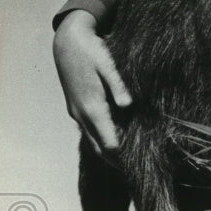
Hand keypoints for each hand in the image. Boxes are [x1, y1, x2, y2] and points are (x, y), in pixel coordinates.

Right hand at [53, 9, 131, 165]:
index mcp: (92, 108)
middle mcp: (82, 115)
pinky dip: (103, 138)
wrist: (67, 41)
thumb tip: (128, 106)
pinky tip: (118, 136)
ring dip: (109, 151)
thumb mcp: (107, 66)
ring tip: (130, 157)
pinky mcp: (76, 108)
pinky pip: (90, 131)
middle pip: (100, 149)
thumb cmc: (91, 51)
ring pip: (93, 141)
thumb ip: (118, 86)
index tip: (143, 163)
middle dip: (117, 161)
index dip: (124, 157)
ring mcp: (76, 113)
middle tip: (138, 168)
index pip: (109, 145)